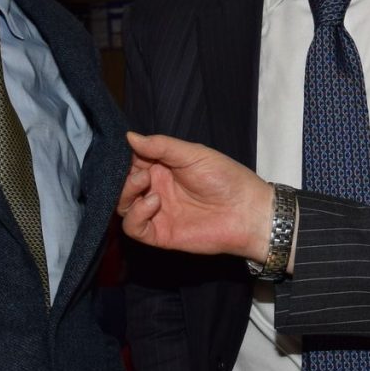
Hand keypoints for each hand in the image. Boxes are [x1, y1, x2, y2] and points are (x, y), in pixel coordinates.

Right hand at [118, 132, 275, 262]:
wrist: (246, 211)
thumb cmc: (226, 179)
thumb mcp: (193, 154)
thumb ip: (161, 146)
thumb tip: (129, 136)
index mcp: (164, 167)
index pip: (131, 160)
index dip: (124, 156)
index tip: (124, 151)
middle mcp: (156, 188)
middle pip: (122, 183)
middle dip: (123, 175)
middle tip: (140, 172)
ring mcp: (157, 212)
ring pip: (122, 205)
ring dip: (127, 192)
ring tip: (144, 183)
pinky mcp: (159, 233)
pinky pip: (133, 228)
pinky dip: (136, 215)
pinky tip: (153, 203)